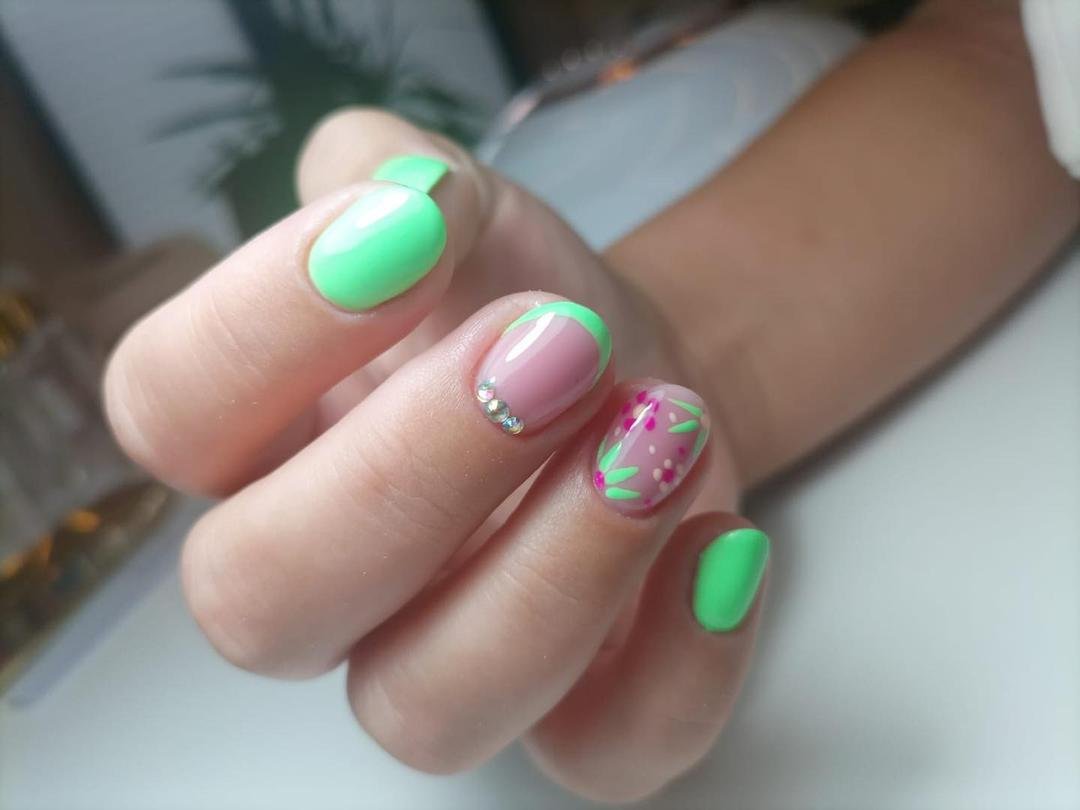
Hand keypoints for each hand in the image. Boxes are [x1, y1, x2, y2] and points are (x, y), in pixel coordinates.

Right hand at [103, 109, 768, 801]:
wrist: (634, 372)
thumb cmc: (518, 293)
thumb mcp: (454, 200)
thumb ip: (393, 172)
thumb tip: (397, 199)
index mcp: (257, 436)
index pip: (167, 408)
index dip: (266, 324)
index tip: (418, 228)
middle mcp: (323, 574)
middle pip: (262, 601)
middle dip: (411, 470)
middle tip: (557, 348)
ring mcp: (442, 659)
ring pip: (425, 707)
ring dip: (555, 571)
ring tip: (663, 428)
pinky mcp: (574, 711)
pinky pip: (599, 755)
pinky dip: (676, 666)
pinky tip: (723, 542)